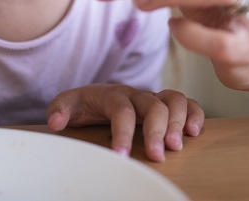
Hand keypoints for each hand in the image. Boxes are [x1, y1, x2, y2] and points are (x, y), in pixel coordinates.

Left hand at [46, 84, 203, 161]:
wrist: (96, 94)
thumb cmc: (85, 104)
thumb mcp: (67, 104)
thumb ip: (60, 110)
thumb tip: (55, 122)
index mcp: (112, 94)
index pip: (121, 110)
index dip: (123, 132)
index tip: (121, 155)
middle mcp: (136, 93)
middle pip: (153, 104)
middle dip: (156, 130)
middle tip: (157, 156)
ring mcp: (152, 97)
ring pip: (174, 100)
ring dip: (178, 122)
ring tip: (176, 146)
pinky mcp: (165, 104)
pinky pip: (186, 103)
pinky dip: (194, 114)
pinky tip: (193, 132)